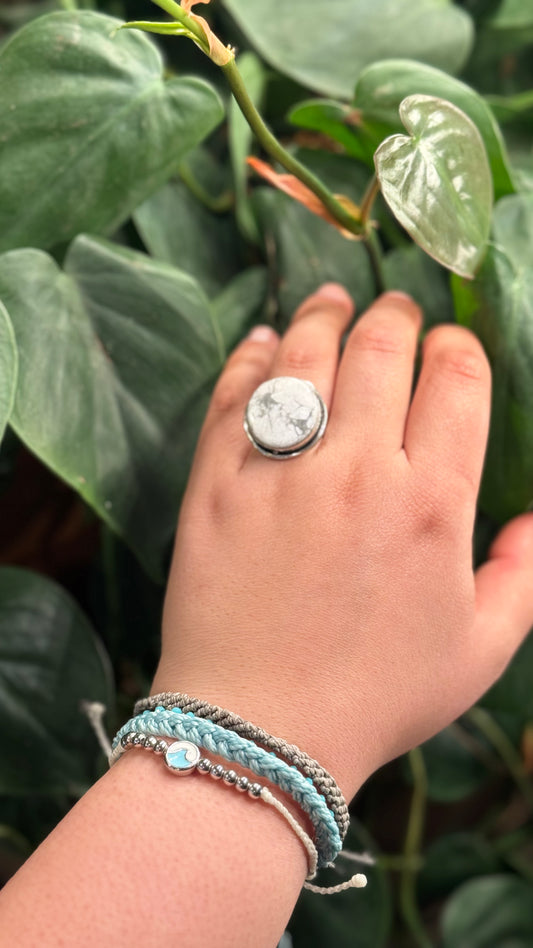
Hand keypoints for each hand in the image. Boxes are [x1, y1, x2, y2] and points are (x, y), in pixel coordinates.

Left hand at [152, 284, 532, 799]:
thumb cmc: (377, 697)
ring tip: (331, 299)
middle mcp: (359, 472)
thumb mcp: (481, 651)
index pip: (456, 381)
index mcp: (432, 505)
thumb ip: (524, 576)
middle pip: (382, 351)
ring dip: (324, 316)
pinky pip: (235, 398)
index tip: (451, 350)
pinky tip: (265, 342)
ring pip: (306, 359)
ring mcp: (281, 474)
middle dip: (396, 317)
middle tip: (394, 311)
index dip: (458, 348)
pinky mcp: (216, 486)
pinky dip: (252, 359)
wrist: (260, 732)